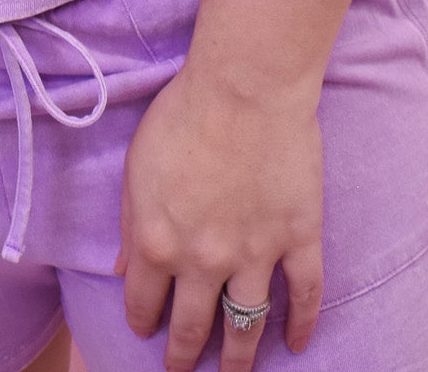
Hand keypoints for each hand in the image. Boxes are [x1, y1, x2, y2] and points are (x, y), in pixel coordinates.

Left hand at [115, 61, 324, 368]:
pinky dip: (303, 324)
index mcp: (157, 242)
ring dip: (239, 359)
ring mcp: (255, 253)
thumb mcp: (137, 164)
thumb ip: (129, 221)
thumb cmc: (183, 111)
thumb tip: (124, 269)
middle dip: (184, 356)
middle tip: (182, 370)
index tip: (147, 332)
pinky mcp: (298, 237)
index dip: (144, 323)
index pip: (145, 303)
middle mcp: (203, 261)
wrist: (244, 85)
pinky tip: (300, 344)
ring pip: (246, 326)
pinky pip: (304, 294)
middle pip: (193, 327)